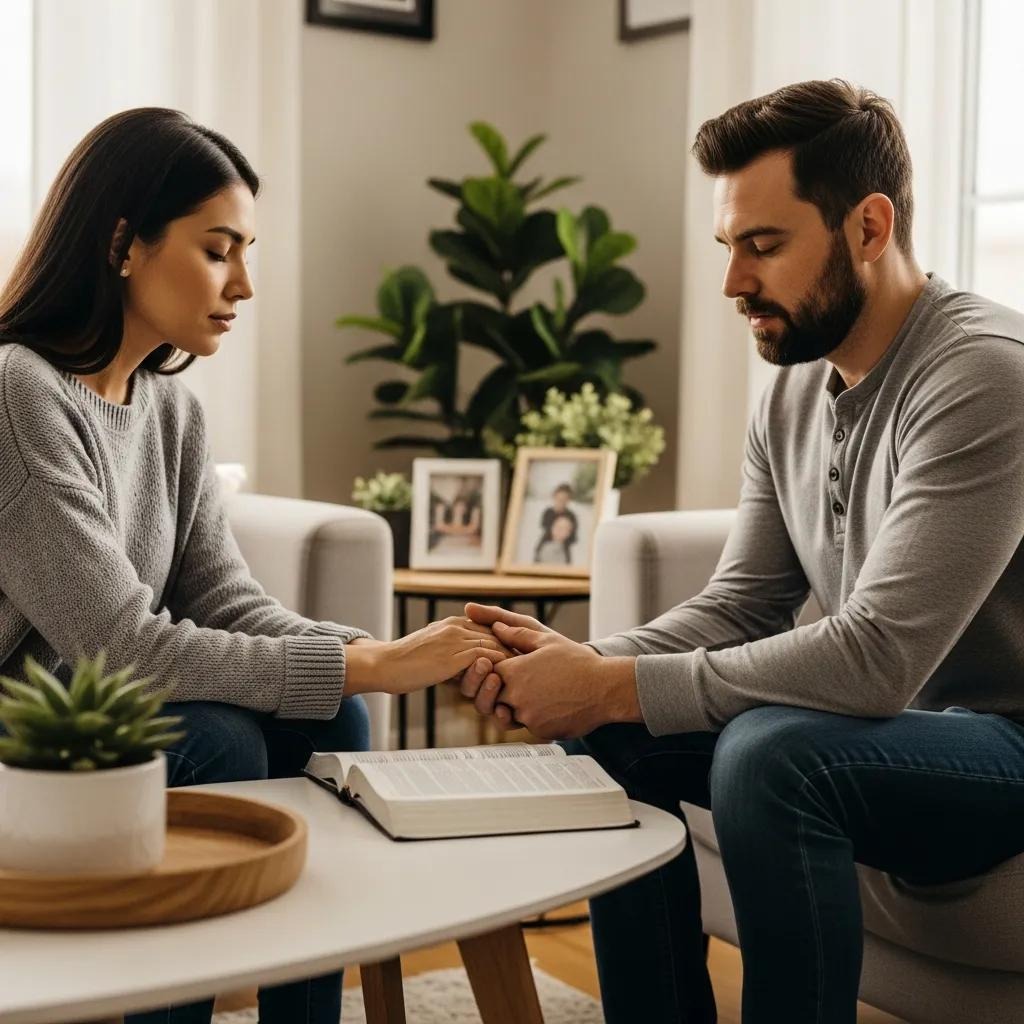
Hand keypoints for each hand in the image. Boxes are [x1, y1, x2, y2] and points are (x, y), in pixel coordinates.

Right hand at [345, 617, 510, 695]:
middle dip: (514, 648)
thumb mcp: (432, 651)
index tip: (521, 655)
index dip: (506, 641)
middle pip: (496, 634)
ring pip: (493, 644)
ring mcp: (454, 640)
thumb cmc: (404, 663)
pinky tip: (507, 679)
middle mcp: (456, 627)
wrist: (384, 665)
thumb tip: (466, 666)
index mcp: (452, 624)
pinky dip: (498, 666)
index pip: (488, 628)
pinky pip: (484, 657)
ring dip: (509, 659)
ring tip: (525, 673)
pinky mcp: (452, 656)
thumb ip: (451, 653)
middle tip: (532, 664)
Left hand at [464, 616, 642, 739]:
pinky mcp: (540, 732)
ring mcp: (528, 717)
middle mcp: (516, 696)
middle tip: (524, 682)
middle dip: (501, 690)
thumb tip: (497, 626)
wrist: (605, 689)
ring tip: (540, 693)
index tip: (504, 666)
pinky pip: (529, 726)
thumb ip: (517, 634)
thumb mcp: (547, 640)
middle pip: (493, 697)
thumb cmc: (578, 662)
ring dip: (518, 706)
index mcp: (514, 671)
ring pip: (510, 714)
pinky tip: (553, 705)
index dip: (493, 669)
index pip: (487, 673)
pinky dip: (536, 718)